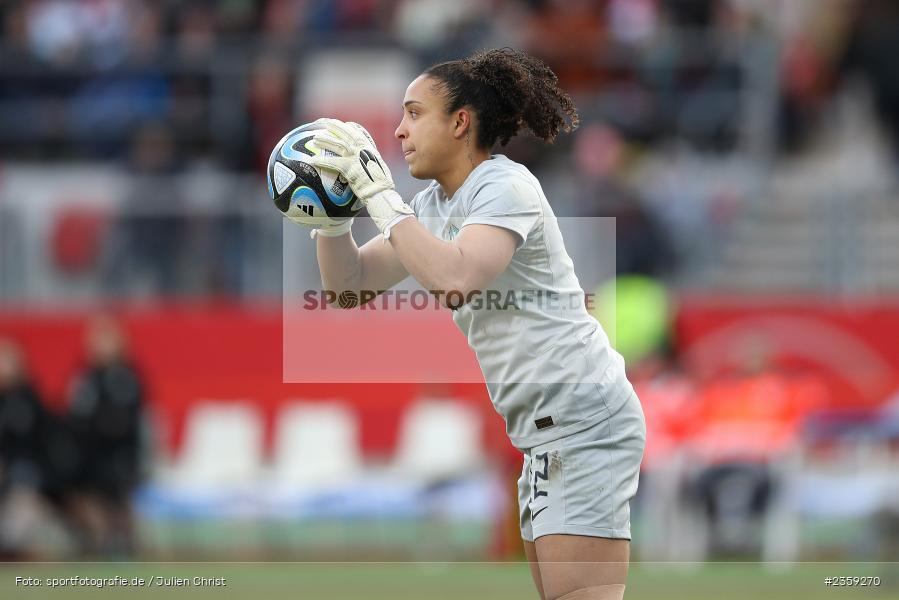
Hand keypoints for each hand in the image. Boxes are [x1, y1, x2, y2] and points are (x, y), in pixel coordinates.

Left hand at [308, 120, 413, 237]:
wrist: (381, 194)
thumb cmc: (380, 186)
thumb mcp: (376, 169)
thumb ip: (367, 163)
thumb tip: (361, 165)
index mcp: (369, 148)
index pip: (357, 132)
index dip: (347, 126)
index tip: (340, 123)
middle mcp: (363, 150)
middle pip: (346, 133)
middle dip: (334, 126)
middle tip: (323, 122)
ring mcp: (357, 158)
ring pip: (338, 144)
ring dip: (325, 140)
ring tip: (315, 138)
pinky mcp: (350, 168)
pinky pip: (333, 162)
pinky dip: (323, 161)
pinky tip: (313, 160)